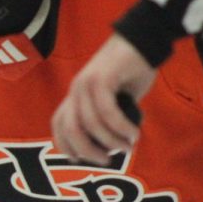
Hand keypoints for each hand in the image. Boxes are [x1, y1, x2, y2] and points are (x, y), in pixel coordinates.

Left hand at [52, 33, 155, 164]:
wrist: (143, 41)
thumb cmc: (131, 72)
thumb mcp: (115, 99)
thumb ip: (107, 118)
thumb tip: (110, 147)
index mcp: (75, 94)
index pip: (59, 123)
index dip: (65, 144)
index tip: (79, 160)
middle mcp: (76, 89)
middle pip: (71, 128)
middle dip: (87, 151)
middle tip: (107, 160)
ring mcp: (86, 83)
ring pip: (91, 123)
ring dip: (111, 141)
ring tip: (128, 146)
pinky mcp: (101, 78)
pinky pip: (107, 111)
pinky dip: (120, 127)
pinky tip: (133, 133)